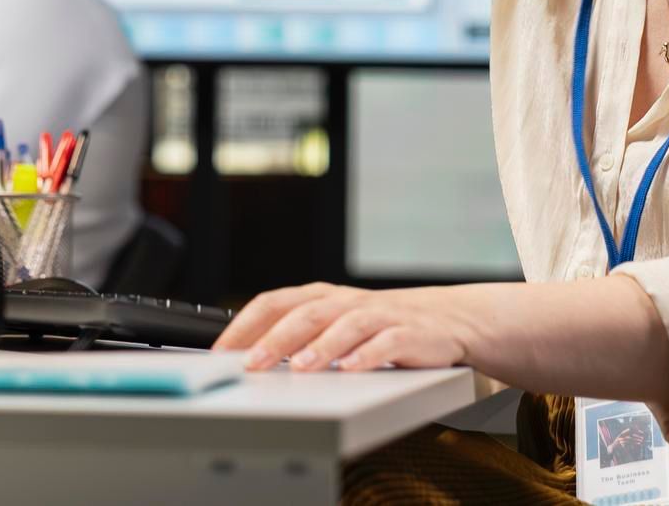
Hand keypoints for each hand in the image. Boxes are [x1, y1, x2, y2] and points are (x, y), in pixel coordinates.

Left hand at [212, 282, 479, 373]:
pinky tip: (352, 369)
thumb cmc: (379, 326)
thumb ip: (297, 338)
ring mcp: (378, 316)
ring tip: (299, 368)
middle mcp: (346, 302)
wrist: (446, 321)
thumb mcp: (334, 325)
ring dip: (320, 346)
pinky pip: (386, 343)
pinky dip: (367, 355)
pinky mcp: (408, 334)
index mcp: (322, 298)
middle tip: (251, 364)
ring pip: (344, 324)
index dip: (245, 325)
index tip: (221, 351)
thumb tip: (247, 359)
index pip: (275, 302)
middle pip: (306, 313)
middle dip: (275, 339)